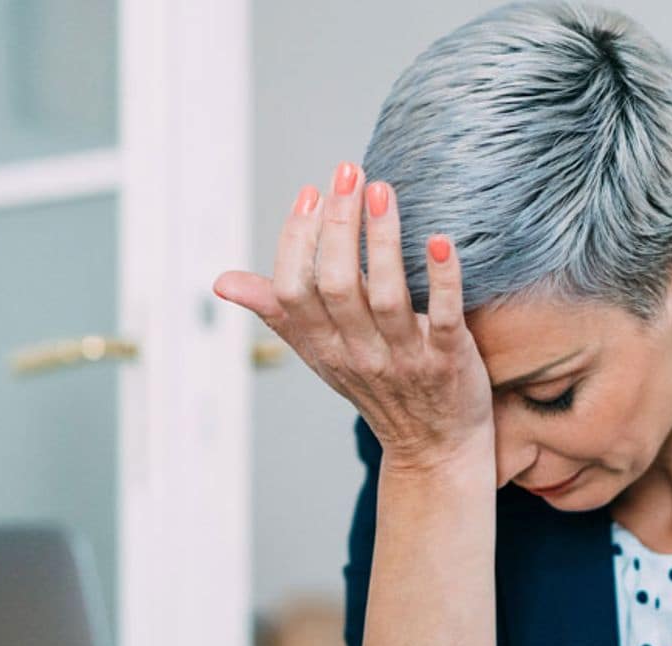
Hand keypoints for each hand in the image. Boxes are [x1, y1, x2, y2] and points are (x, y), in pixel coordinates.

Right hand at [212, 161, 493, 472]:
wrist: (434, 449)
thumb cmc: (376, 388)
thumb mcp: (320, 355)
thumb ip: (279, 313)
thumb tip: (222, 282)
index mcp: (322, 347)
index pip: (294, 290)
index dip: (298, 239)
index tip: (311, 191)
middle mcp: (358, 353)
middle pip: (337, 285)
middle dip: (339, 224)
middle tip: (349, 171)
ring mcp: (404, 359)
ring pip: (387, 296)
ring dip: (383, 239)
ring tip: (382, 189)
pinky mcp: (449, 362)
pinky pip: (445, 317)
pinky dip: (443, 278)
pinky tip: (440, 239)